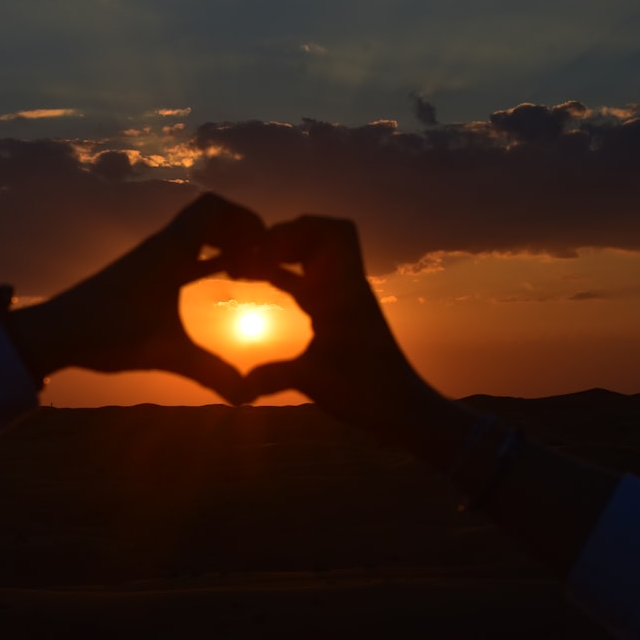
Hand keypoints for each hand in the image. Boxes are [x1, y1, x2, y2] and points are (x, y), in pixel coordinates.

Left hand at [10, 193, 264, 404]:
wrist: (54, 332)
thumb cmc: (106, 334)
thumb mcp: (165, 353)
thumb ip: (210, 372)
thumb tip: (246, 397)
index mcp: (169, 250)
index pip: (213, 207)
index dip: (246, 219)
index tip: (268, 247)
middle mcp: (160, 246)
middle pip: (208, 215)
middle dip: (241, 231)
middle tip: (263, 261)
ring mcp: (150, 259)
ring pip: (194, 233)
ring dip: (223, 243)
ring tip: (245, 272)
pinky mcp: (142, 274)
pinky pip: (183, 252)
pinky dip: (206, 257)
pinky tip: (216, 281)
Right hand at [246, 216, 449, 441]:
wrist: (402, 409)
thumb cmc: (368, 392)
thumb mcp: (314, 381)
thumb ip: (273, 378)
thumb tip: (237, 390)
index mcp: (345, 290)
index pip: (329, 234)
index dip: (293, 230)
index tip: (260, 248)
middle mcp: (348, 287)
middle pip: (324, 235)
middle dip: (288, 235)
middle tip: (255, 251)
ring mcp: (344, 300)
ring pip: (318, 257)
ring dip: (288, 254)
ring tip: (253, 264)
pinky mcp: (340, 315)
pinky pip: (312, 281)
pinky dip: (288, 275)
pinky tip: (263, 281)